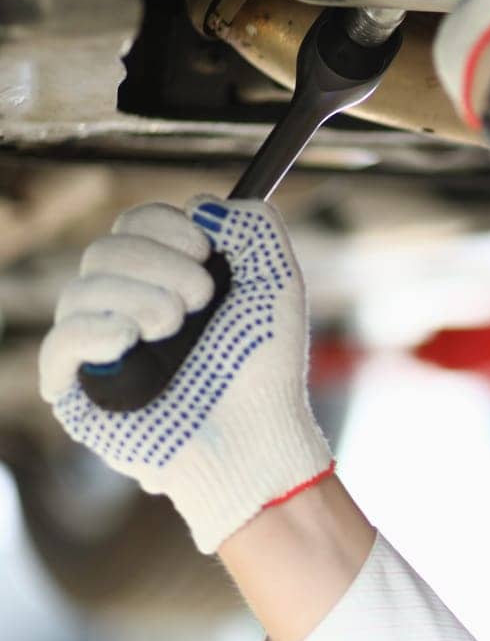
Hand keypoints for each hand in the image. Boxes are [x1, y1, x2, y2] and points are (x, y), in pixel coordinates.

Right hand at [39, 196, 332, 553]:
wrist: (256, 435)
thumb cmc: (267, 367)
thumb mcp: (277, 283)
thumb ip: (254, 228)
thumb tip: (202, 205)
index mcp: (168, 279)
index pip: (135, 224)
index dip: (163, 225)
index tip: (204, 251)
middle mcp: (128, 307)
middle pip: (105, 249)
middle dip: (157, 265)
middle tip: (198, 302)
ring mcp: (100, 348)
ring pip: (81, 289)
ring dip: (138, 300)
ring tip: (173, 332)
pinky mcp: (78, 390)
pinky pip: (60, 342)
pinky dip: (93, 332)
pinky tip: (128, 343)